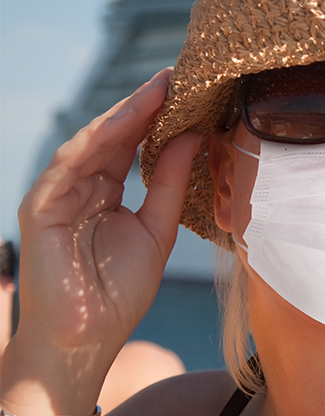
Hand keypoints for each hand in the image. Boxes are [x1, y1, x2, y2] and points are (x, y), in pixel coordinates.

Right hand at [6, 69, 200, 410]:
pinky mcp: (41, 206)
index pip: (135, 144)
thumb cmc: (119, 293)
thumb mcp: (157, 230)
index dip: (162, 116)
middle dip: (147, 104)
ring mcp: (59, 193)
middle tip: (180, 73)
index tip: (193, 89)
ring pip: (93, 142)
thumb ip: (169, 183)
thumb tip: (193, 135)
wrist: (84, 341)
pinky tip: (126, 119)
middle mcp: (82, 186)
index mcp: (108, 192)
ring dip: (126, 113)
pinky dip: (98, 139)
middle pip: (116, 136)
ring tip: (160, 88)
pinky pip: (70, 163)